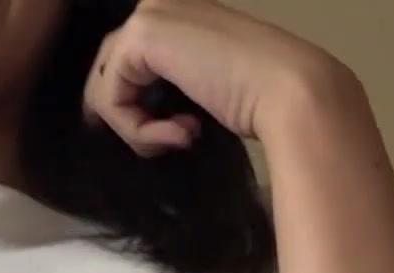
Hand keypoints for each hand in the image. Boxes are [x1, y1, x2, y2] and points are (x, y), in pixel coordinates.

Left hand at [83, 0, 353, 155]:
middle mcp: (158, 4)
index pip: (126, 63)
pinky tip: (182, 131)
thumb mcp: (202, 86)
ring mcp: (148, 15)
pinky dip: (138, 130)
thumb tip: (130, 115)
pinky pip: (110, 98)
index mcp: (177, 12)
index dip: (134, 108)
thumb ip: (167, 87)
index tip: (174, 134)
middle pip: (108, 73)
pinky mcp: (141, 37)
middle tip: (177, 139)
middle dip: (132, 119)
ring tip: (183, 136)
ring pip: (105, 88)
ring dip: (138, 129)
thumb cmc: (260, 97)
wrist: (287, 90)